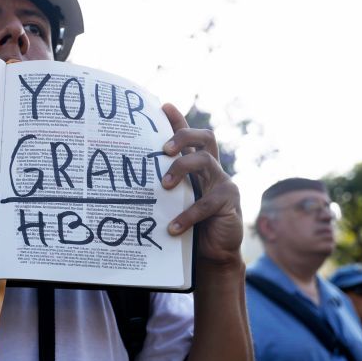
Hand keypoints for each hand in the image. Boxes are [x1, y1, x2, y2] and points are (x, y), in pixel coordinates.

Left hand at [159, 103, 242, 264]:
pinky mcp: (229, 201)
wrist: (213, 253)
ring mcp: (223, 183)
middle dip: (184, 136)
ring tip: (164, 186)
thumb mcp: (174, 204)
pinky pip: (206, 203)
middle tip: (164, 149)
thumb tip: (132, 181)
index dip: (178, 120)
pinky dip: (186, 215)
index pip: (190, 138)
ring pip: (204, 162)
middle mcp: (212, 170)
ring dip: (181, 169)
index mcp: (199, 167)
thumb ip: (163, 190)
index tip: (163, 106)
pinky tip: (172, 227)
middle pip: (204, 138)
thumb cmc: (190, 226)